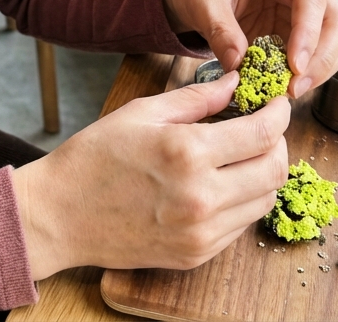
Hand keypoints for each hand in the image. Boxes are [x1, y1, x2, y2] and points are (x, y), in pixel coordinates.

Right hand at [11, 71, 289, 278]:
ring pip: (264, 201)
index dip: (279, 114)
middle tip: (263, 129)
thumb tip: (236, 83)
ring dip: (263, 174)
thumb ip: (196, 98)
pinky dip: (242, 201)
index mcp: (188, 153)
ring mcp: (201, 232)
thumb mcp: (142, 113)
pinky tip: (220, 184)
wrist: (59, 216)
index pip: (262, 134)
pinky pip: (240, 226)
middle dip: (278, 144)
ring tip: (242, 156)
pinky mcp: (196, 254)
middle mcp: (202, 197)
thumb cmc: (93, 158)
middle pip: (275, 170)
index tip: (277, 104)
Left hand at [160, 0, 337, 97]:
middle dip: (321, 57)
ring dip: (322, 68)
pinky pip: (323, 51)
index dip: (308, 33)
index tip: (295, 66)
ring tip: (292, 90)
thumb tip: (239, 65)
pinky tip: (290, 84)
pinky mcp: (303, 29)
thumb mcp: (203, 3)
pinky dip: (314, 71)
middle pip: (334, 19)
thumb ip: (220, 32)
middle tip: (294, 87)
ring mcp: (307, 7)